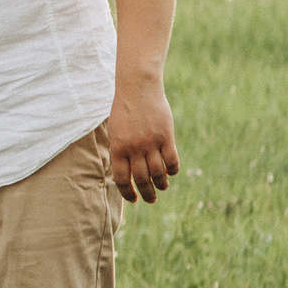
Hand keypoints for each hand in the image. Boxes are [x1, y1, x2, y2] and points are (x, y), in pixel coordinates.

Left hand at [106, 84, 179, 204]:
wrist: (138, 88)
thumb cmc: (124, 110)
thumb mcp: (115, 131)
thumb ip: (120, 151)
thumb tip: (126, 174)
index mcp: (118, 148)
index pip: (122, 180)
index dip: (128, 193)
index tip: (134, 199)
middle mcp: (134, 148)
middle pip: (141, 180)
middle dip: (147, 194)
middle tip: (151, 200)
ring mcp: (151, 143)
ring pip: (158, 173)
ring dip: (161, 184)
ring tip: (162, 186)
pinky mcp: (166, 137)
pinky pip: (171, 161)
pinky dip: (172, 170)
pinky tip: (171, 172)